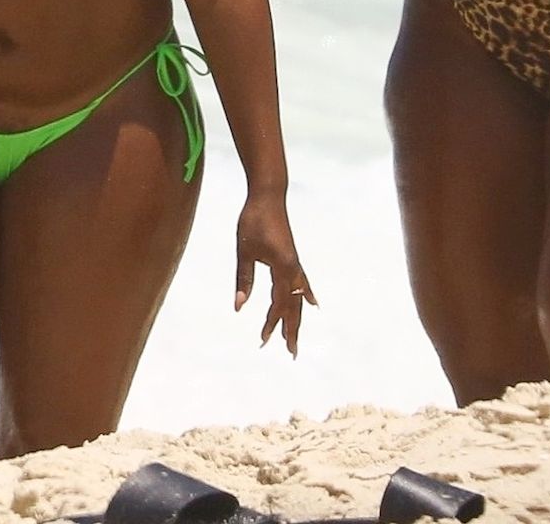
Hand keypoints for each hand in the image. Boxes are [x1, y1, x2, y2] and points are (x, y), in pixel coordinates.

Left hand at [233, 190, 313, 355]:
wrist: (268, 196)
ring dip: (296, 318)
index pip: (278, 304)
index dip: (272, 323)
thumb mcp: (244, 251)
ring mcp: (295, 264)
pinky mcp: (292, 259)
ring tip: (294, 337)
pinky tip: (311, 304)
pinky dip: (305, 297)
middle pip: (293, 306)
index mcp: (282, 268)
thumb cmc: (252, 220)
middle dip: (291, 330)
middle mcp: (293, 269)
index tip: (264, 340)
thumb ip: (244, 279)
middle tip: (291, 353)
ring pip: (297, 298)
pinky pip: (301, 284)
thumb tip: (239, 307)